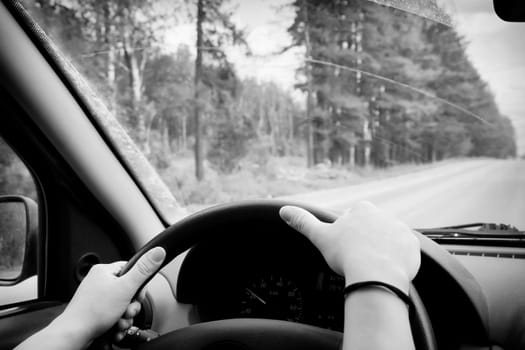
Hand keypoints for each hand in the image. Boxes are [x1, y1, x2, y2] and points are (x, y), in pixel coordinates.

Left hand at [52, 247, 165, 345]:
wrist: (75, 335)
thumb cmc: (93, 312)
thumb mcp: (126, 288)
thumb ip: (144, 270)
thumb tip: (158, 251)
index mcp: (105, 271)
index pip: (132, 271)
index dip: (139, 286)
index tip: (137, 295)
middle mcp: (99, 282)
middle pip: (128, 290)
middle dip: (131, 305)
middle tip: (126, 310)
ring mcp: (97, 298)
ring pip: (123, 305)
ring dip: (125, 317)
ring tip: (118, 321)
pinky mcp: (96, 311)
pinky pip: (114, 314)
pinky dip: (117, 322)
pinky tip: (114, 327)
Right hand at [279, 202, 419, 293]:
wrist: (376, 275)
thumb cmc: (347, 255)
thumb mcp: (320, 237)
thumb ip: (303, 222)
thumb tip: (283, 210)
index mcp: (362, 209)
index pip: (354, 218)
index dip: (348, 235)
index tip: (346, 248)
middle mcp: (384, 215)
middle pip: (372, 228)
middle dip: (366, 241)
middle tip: (358, 259)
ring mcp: (401, 230)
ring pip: (388, 239)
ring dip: (382, 249)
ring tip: (372, 266)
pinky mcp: (413, 246)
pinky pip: (404, 251)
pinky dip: (397, 259)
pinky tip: (387, 269)